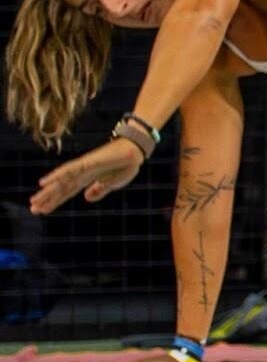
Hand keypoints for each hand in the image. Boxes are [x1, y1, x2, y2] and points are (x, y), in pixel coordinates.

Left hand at [30, 136, 144, 214]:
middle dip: (48, 198)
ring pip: (62, 180)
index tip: (43, 210)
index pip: (68, 191)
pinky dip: (57, 176)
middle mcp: (83, 173)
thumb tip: (86, 198)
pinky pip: (70, 170)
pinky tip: (45, 182)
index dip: (55, 201)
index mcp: (89, 179)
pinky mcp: (89, 161)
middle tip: (33, 209)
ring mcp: (84, 166)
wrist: (137, 150)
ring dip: (48, 191)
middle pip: (62, 187)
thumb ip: (100, 190)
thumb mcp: (114, 183)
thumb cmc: (127, 164)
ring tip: (34, 201)